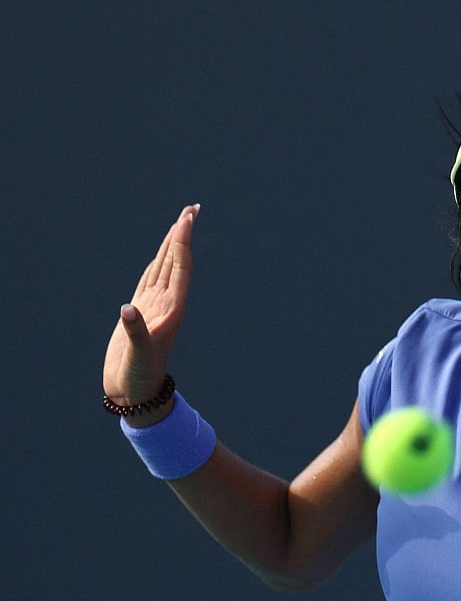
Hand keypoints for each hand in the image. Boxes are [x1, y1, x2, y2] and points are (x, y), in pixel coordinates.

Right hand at [102, 204, 199, 410]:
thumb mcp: (138, 354)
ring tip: (179, 222)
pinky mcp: (141, 312)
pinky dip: (157, 263)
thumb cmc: (140, 376)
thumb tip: (128, 309)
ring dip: (172, 245)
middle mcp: (167, 303)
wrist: (135, 392)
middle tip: (192, 208)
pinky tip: (160, 255)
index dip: (183, 241)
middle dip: (183, 234)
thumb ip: (135, 332)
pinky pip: (150, 280)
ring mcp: (155, 306)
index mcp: (172, 309)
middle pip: (177, 261)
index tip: (188, 217)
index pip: (181, 267)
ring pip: (165, 267)